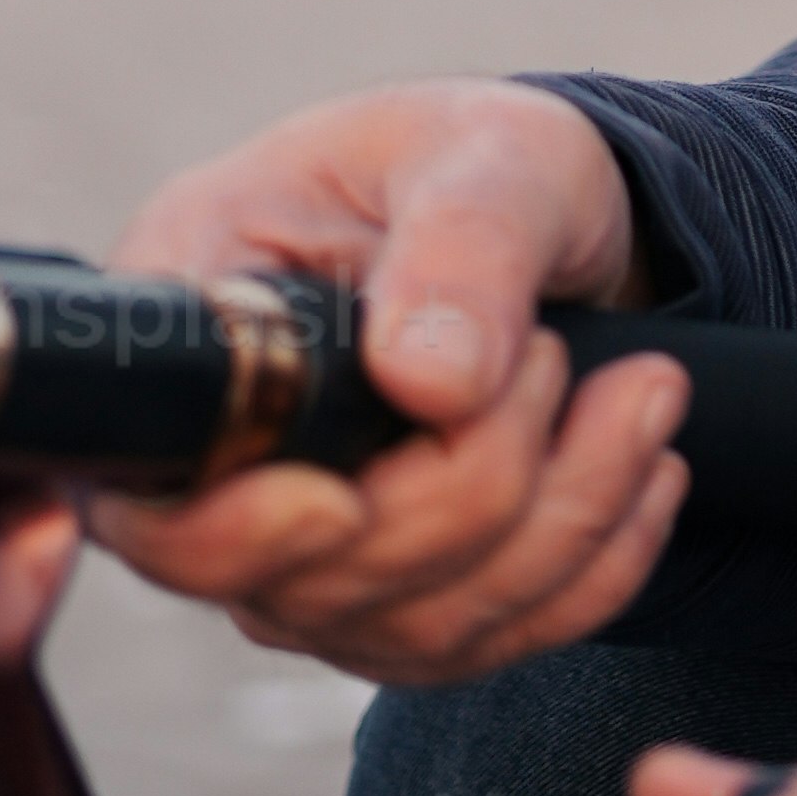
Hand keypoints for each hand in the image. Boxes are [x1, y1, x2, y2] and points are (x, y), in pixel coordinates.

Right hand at [79, 82, 687, 680]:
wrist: (554, 227)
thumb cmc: (482, 166)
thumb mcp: (487, 153)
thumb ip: (462, 246)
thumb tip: (431, 382)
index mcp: (191, 324)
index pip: (147, 496)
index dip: (232, 531)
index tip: (343, 502)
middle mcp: (217, 465)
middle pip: (306, 580)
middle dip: (474, 485)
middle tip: (567, 357)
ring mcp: (296, 558)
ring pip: (413, 624)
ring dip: (561, 520)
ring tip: (648, 391)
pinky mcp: (389, 608)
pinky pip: (485, 643)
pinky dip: (591, 571)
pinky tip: (649, 472)